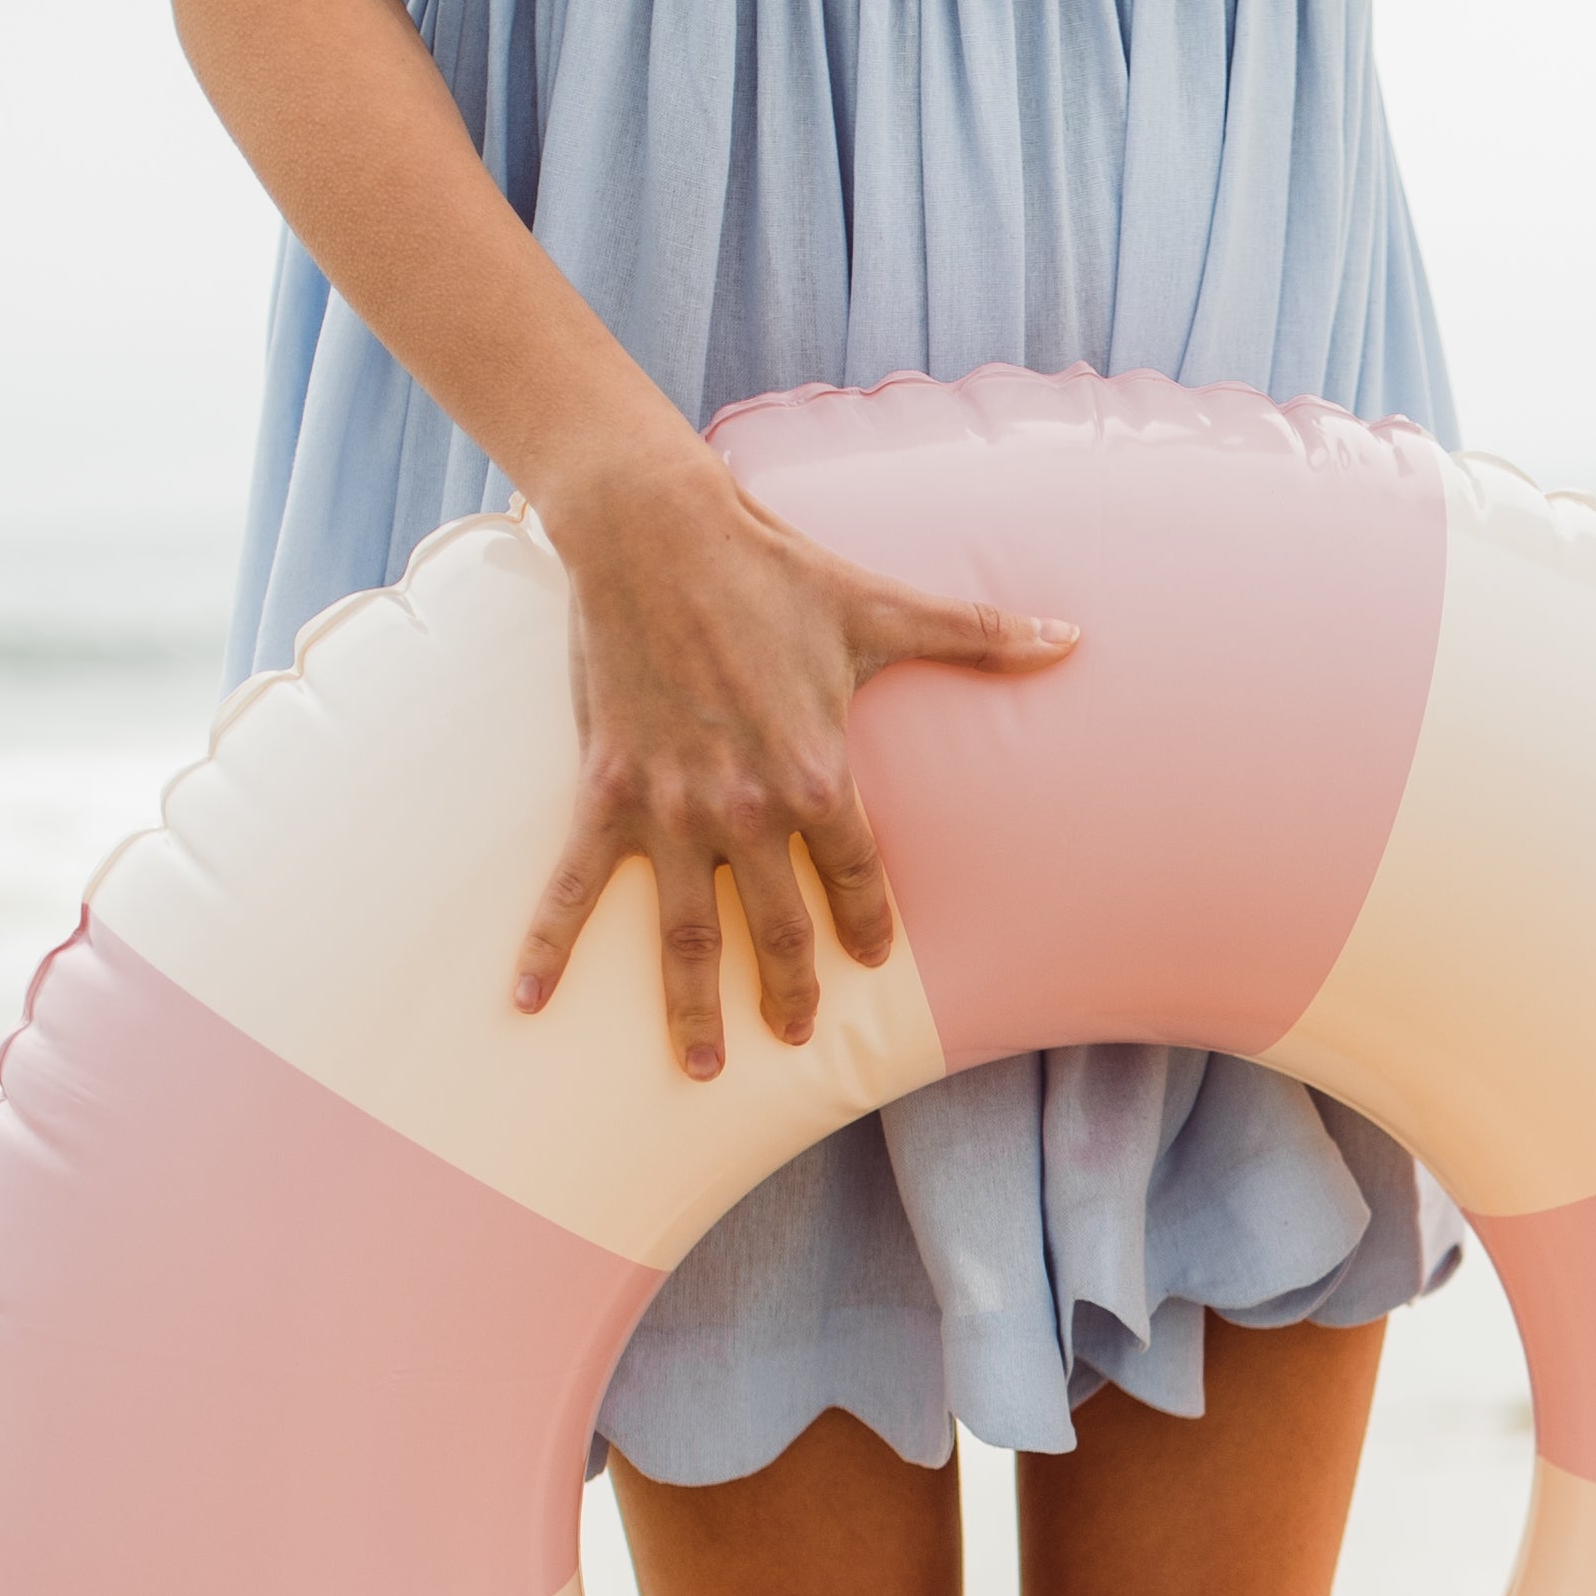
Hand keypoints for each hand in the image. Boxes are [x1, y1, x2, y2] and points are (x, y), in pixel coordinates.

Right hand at [511, 445, 1083, 1076]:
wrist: (652, 528)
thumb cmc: (771, 565)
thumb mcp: (884, 606)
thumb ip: (979, 637)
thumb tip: (1070, 639)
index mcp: (817, 775)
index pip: (856, 877)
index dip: (868, 925)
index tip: (870, 959)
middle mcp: (745, 809)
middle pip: (775, 928)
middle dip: (789, 991)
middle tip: (795, 1035)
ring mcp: (670, 808)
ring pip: (683, 934)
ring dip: (691, 1006)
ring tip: (703, 1068)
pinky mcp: (605, 789)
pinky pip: (571, 886)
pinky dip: (547, 945)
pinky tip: (525, 1000)